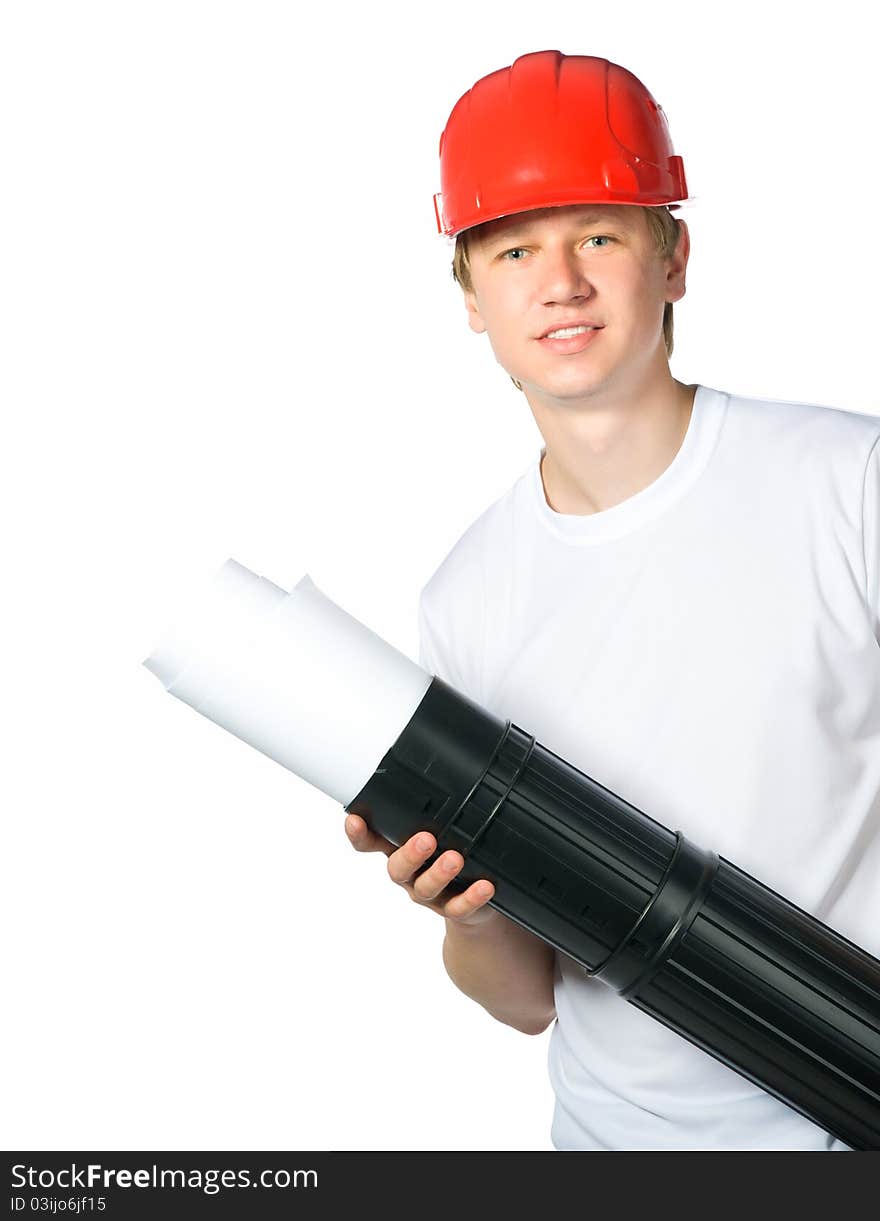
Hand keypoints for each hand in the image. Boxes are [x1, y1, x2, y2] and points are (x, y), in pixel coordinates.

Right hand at [344, 813, 497, 926]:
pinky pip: (459, 908)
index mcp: (401, 850)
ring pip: (425, 888)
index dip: (359, 834)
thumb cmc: (451, 856)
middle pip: (398, 868)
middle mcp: (411, 874)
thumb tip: (455, 758)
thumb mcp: (439, 828)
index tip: (354, 820)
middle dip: (409, 854)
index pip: (371, 843)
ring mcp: (431, 895)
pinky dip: (471, 898)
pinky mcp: (455, 910)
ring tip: (455, 859)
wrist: (474, 906)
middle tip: (425, 839)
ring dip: (439, 873)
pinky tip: (484, 886)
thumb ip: (437, 805)